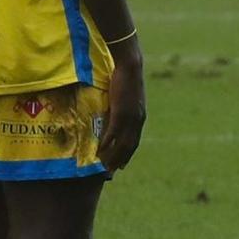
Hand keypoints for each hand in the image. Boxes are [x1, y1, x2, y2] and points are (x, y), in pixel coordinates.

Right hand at [97, 42, 145, 171]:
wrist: (130, 68)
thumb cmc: (127, 78)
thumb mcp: (127, 96)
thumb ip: (123, 107)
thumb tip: (114, 112)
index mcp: (139, 118)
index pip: (134, 141)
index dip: (128, 154)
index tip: (122, 164)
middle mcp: (137, 121)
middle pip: (129, 146)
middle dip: (120, 159)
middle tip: (111, 171)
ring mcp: (129, 118)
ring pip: (121, 143)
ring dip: (112, 155)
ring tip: (104, 165)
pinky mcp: (121, 113)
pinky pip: (113, 133)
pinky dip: (106, 143)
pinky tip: (99, 150)